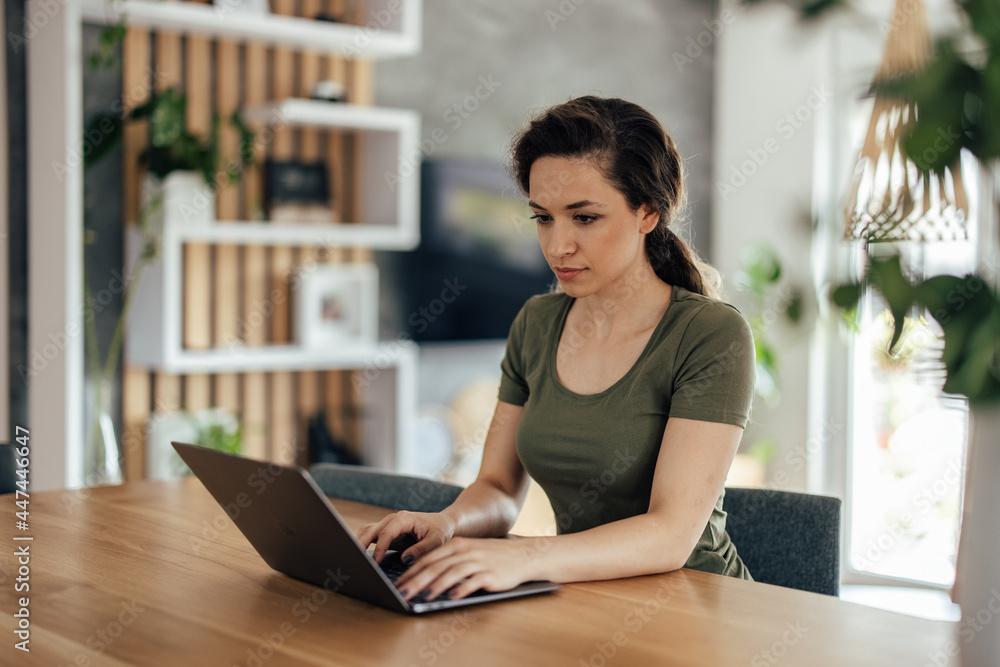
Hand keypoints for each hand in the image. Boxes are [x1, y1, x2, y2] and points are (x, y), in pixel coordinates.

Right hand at [356, 510, 456, 564]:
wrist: (443, 524)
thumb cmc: (440, 530)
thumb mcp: (436, 541)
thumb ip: (421, 549)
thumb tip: (405, 559)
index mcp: (404, 519)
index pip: (386, 533)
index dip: (379, 548)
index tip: (375, 563)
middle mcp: (393, 519)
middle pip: (370, 529)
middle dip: (360, 544)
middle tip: (354, 561)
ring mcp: (388, 525)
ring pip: (366, 532)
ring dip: (359, 544)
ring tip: (353, 560)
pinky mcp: (387, 533)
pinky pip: (370, 537)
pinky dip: (363, 545)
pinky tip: (359, 557)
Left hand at [394, 536, 545, 601]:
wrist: (523, 555)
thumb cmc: (493, 557)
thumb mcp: (470, 552)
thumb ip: (450, 561)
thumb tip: (425, 576)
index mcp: (457, 546)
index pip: (428, 559)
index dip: (411, 572)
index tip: (398, 583)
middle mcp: (465, 552)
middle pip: (436, 566)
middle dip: (416, 580)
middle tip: (402, 592)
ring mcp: (478, 562)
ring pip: (451, 573)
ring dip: (436, 586)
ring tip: (423, 596)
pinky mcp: (490, 574)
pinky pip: (472, 582)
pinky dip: (461, 589)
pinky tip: (452, 597)